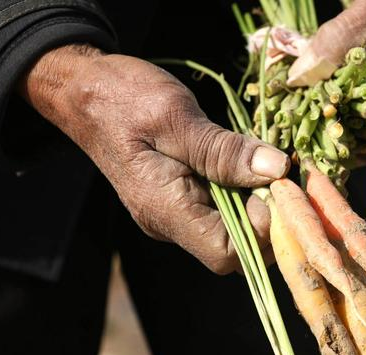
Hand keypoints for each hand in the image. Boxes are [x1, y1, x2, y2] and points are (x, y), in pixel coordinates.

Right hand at [20, 44, 289, 273]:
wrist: (82, 90)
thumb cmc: (122, 97)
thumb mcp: (175, 115)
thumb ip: (224, 150)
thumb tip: (277, 171)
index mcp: (165, 210)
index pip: (228, 254)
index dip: (264, 230)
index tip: (281, 188)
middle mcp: (170, 223)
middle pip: (235, 247)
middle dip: (267, 215)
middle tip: (283, 171)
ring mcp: (174, 213)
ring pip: (232, 227)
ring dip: (257, 200)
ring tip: (269, 162)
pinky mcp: (180, 198)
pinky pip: (221, 208)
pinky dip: (243, 189)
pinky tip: (251, 161)